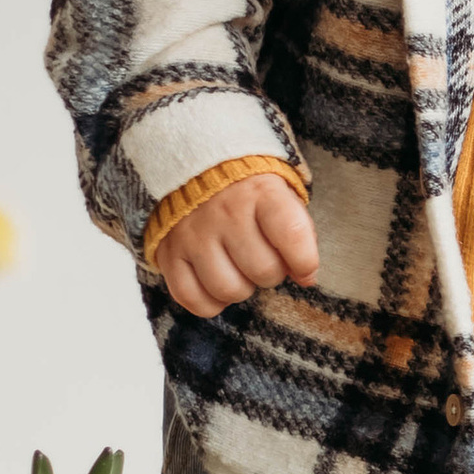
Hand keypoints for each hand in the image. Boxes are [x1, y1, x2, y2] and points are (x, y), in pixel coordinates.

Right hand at [152, 174, 320, 317]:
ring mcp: (193, 234)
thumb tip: (305, 277)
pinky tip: (216, 284)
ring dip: (241, 289)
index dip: (305, 262)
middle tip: (263, 261)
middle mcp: (225, 213)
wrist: (194, 171)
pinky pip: (191, 299)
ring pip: (228, 290)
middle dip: (271, 274)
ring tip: (239, 270)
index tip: (304, 269)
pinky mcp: (169, 253)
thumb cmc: (248, 193)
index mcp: (260, 192)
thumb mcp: (280, 195)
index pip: (292, 234)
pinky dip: (209, 303)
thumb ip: (298, 232)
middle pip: (263, 271)